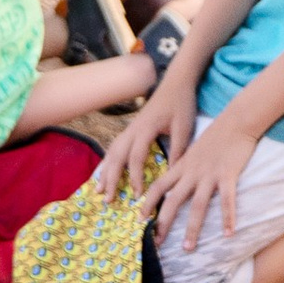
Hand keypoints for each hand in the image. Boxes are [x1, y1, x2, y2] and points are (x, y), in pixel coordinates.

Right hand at [95, 60, 197, 196]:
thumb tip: (172, 175)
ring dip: (105, 171)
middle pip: (116, 156)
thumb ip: (178, 150)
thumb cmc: (181, 104)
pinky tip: (105, 172)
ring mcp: (130, 128)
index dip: (135, 177)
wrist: (176, 82)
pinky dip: (108, 161)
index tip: (138, 195)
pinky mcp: (131, 128)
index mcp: (146, 129)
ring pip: (112, 151)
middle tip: (107, 199)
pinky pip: (115, 146)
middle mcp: (133, 129)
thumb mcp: (184, 127)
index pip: (135, 157)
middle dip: (110, 178)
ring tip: (99, 190)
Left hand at [148, 112, 260, 249]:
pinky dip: (228, 218)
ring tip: (188, 248)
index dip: (148, 204)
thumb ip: (185, 165)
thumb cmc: (217, 134)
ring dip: (192, 228)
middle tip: (157, 244)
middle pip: (173, 201)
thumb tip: (178, 179)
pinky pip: (227, 200)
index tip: (141, 220)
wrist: (237, 119)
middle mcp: (192, 172)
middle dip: (163, 224)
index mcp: (182, 166)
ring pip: (197, 205)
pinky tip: (229, 234)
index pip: (158, 186)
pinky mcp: (228, 175)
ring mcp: (210, 175)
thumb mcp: (194, 149)